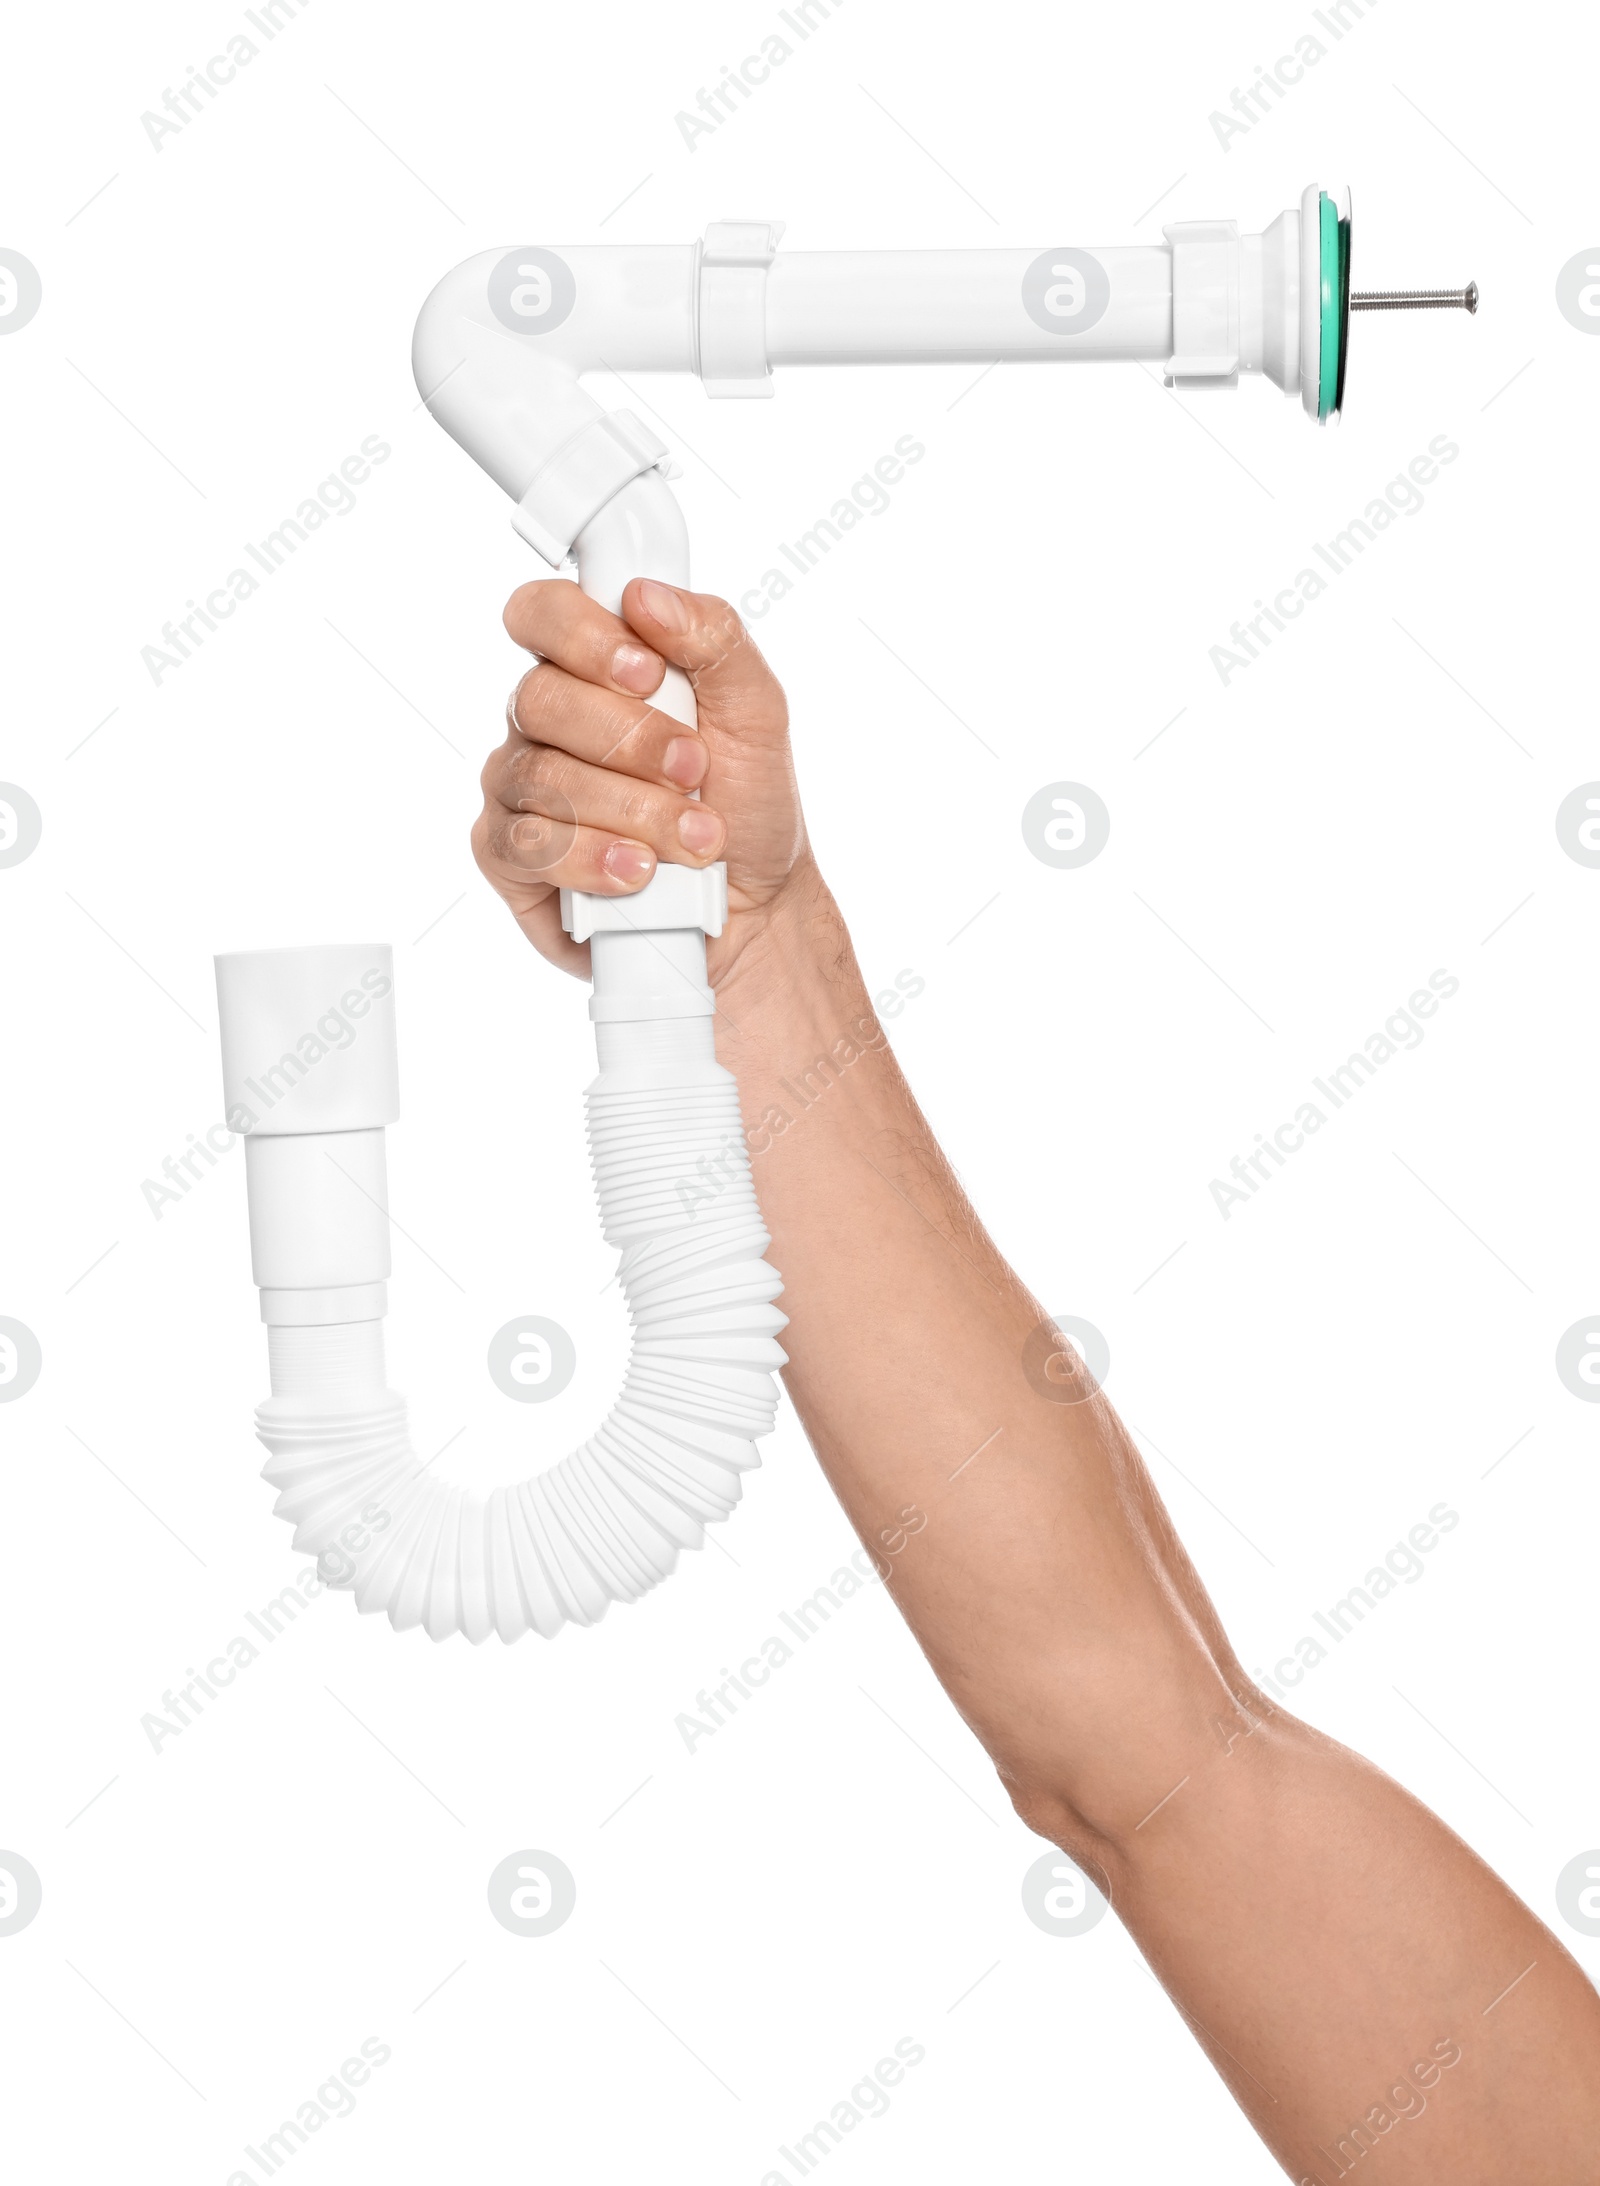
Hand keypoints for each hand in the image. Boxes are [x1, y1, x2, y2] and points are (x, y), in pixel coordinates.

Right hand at [474, 576, 815, 984]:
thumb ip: (714, 639)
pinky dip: (594, 857)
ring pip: (541, 776)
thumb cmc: (746, 803)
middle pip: (540, 698)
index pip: (542, 613)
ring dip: (633, 809)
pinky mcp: (510, 858)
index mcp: (591, 669)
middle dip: (631, 739)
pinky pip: (528, 844)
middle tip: (695, 772)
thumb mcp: (757, 713)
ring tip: (694, 839)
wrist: (754, 907)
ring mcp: (519, 789)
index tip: (647, 673)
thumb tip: (646, 596)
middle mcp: (542, 723)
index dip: (583, 635)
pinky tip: (640, 872)